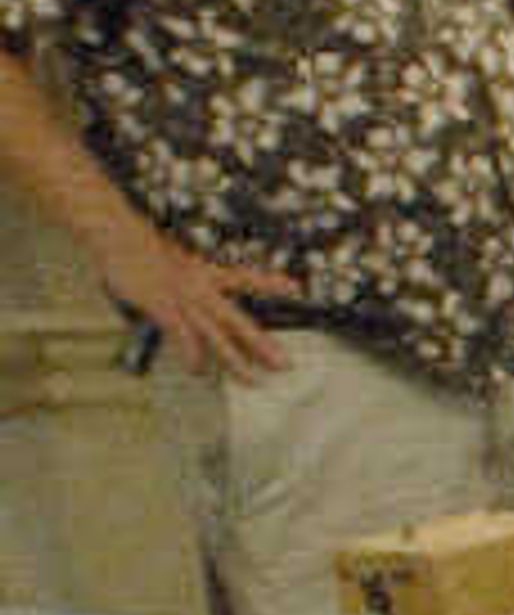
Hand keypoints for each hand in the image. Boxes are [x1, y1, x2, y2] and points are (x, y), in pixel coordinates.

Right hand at [101, 218, 300, 380]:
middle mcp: (199, 285)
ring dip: (234, 359)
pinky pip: (181, 334)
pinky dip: (190, 353)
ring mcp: (182, 297)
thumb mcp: (170, 262)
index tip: (295, 287)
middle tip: (285, 364)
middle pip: (236, 319)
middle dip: (261, 344)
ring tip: (252, 381)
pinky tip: (198, 370)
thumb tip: (193, 302)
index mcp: (203, 271)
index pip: (244, 277)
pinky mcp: (162, 305)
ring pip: (215, 333)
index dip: (269, 282)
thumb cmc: (139, 248)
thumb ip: (186, 280)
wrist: (115, 233)